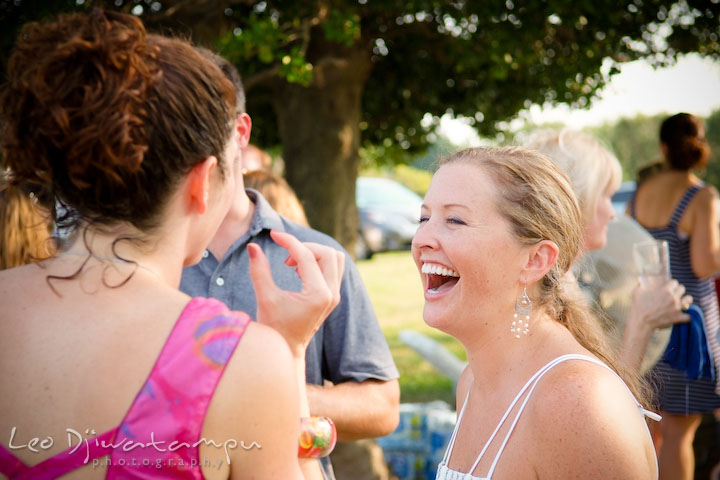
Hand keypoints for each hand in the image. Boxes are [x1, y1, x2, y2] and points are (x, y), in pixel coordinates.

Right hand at [248, 230, 344, 355]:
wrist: (286, 349)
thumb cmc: (274, 326)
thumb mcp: (265, 298)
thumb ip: (259, 270)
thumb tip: (252, 245)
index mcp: (318, 295)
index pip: (306, 256)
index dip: (289, 241)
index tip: (273, 235)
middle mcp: (331, 294)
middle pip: (327, 253)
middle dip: (305, 247)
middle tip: (285, 259)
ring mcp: (335, 295)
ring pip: (334, 258)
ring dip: (314, 254)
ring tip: (293, 265)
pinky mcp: (333, 295)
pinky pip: (333, 268)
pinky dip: (318, 262)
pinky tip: (298, 272)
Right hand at [630, 279, 690, 329]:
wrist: (641, 322)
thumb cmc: (638, 306)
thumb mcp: (638, 291)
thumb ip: (643, 283)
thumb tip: (645, 279)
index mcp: (665, 289)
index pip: (675, 282)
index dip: (671, 284)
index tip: (668, 287)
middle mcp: (673, 297)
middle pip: (682, 288)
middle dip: (677, 290)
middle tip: (673, 294)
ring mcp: (677, 307)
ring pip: (689, 299)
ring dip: (685, 300)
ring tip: (680, 302)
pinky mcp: (678, 317)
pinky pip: (688, 315)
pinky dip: (685, 315)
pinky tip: (681, 315)